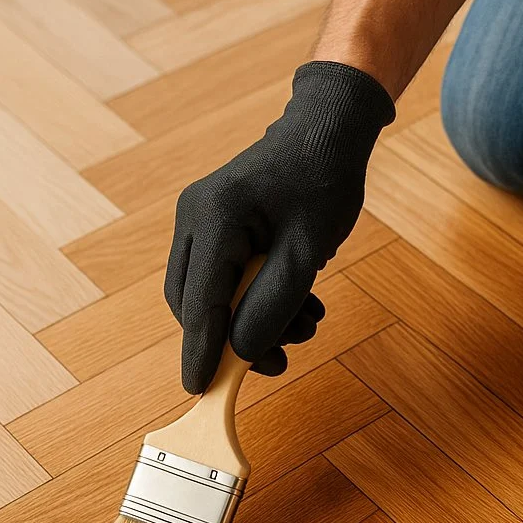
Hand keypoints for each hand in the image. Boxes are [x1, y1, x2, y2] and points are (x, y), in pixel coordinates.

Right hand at [165, 61, 394, 392]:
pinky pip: (224, 278)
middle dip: (235, 340)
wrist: (327, 132)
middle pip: (196, 303)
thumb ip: (272, 304)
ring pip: (211, 295)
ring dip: (253, 322)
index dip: (201, 351)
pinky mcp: (215, 226)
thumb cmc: (323, 181)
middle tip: (281, 360)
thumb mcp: (307, 251)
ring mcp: (201, 221)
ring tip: (307, 325)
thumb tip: (241, 352)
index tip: (199, 390)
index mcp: (214, 218)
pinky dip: (256, 300)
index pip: (200, 302)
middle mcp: (194, 218)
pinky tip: (299, 306)